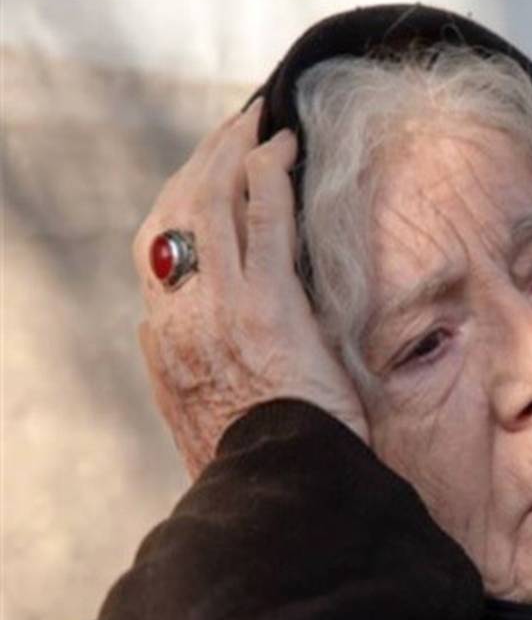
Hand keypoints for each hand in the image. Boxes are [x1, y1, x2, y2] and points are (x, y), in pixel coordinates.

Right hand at [133, 98, 368, 477]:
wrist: (282, 494)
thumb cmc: (266, 465)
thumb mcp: (210, 423)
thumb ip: (198, 378)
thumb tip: (195, 354)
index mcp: (163, 346)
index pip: (159, 253)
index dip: (180, 204)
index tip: (205, 177)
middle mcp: (177, 320)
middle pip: (174, 216)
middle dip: (203, 163)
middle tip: (233, 131)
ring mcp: (218, 310)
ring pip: (212, 206)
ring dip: (235, 154)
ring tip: (260, 125)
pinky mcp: (267, 307)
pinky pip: (265, 223)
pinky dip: (271, 179)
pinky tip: (284, 154)